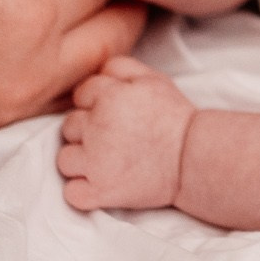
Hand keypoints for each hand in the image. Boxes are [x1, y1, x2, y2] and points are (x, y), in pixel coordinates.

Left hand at [56, 57, 195, 211]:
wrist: (194, 158)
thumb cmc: (176, 118)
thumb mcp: (155, 79)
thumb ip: (121, 67)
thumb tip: (97, 71)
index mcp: (108, 97)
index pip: (80, 95)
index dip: (96, 103)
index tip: (115, 115)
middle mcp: (96, 128)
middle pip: (69, 127)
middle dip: (87, 131)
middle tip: (115, 138)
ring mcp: (95, 163)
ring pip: (64, 160)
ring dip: (81, 162)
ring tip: (108, 162)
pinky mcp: (100, 192)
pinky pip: (72, 193)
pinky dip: (84, 192)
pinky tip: (102, 184)